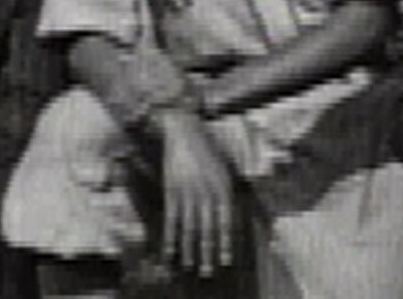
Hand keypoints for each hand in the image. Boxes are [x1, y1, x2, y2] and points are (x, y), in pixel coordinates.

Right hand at [154, 111, 235, 277]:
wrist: (185, 130)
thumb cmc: (208, 149)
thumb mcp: (225, 168)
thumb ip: (227, 192)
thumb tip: (232, 215)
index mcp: (223, 186)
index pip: (225, 221)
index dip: (224, 243)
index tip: (225, 261)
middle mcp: (206, 191)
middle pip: (207, 229)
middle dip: (207, 252)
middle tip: (208, 272)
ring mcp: (187, 192)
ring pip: (189, 227)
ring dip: (190, 250)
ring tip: (191, 267)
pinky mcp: (171, 191)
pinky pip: (172, 219)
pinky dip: (171, 237)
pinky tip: (170, 252)